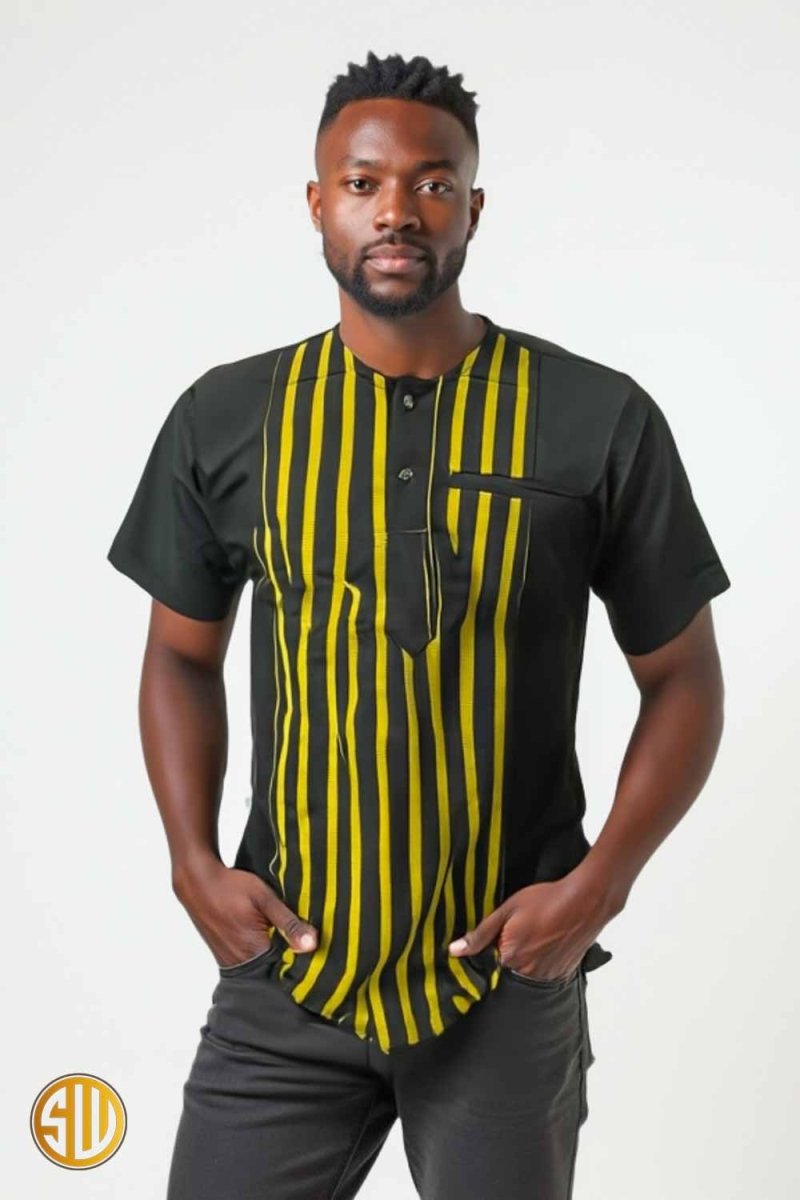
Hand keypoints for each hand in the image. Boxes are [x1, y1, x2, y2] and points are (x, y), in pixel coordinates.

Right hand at [172, 857, 318, 967]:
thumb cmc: (231, 887)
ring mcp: (232, 962)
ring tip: (293, 945)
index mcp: (255, 952)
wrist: (198, 883)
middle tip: (308, 950)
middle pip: (275, 973)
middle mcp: (242, 964)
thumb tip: (312, 945)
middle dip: (292, 965)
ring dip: (277, 960)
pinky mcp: (225, 957)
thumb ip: (289, 922)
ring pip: (263, 969)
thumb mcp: (265, 899)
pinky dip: (263, 956)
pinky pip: (251, 964)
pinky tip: (272, 942)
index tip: (319, 958)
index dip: (304, 966)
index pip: (288, 971)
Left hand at [447, 874, 608, 980]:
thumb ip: (480, 934)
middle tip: (518, 934)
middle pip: (506, 972)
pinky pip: (543, 975)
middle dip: (506, 957)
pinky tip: (546, 943)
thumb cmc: (547, 900)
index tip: (491, 944)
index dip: (487, 956)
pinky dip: (541, 962)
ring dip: (525, 961)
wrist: (586, 900)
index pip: (486, 969)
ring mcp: (547, 976)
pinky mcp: (562, 974)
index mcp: (510, 957)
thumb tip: (454, 951)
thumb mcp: (508, 910)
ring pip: (525, 975)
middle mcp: (527, 973)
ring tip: (533, 936)